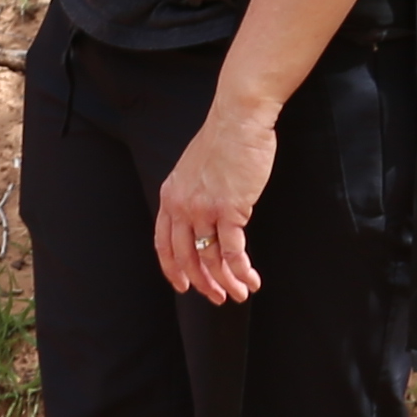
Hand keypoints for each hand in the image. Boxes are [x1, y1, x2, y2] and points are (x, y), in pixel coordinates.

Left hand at [154, 103, 273, 302]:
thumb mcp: (193, 169)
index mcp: (170, 197)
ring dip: (226, 282)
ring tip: (239, 294)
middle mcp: (182, 207)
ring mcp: (204, 210)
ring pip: (211, 259)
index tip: (183, 286)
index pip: (164, 244)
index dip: (173, 269)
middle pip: (186, 258)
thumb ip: (191, 194)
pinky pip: (233, 252)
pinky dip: (242, 271)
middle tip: (216, 297)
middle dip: (202, 283)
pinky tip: (251, 280)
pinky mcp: (230, 210)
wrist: (238, 119)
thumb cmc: (223, 140)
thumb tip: (200, 217)